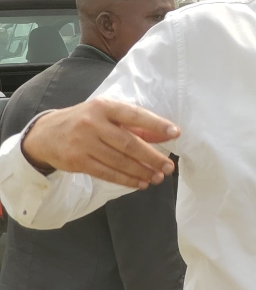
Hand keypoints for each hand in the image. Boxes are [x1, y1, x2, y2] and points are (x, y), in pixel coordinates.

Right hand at [22, 98, 179, 188]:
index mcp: (104, 106)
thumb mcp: (107, 115)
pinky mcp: (77, 161)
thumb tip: (165, 136)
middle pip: (129, 143)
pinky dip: (126, 180)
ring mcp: (83, 143)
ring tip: (158, 178)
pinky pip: (107, 173)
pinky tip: (140, 183)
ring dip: (142, 171)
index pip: (135, 115)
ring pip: (119, 161)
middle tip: (169, 167)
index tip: (175, 133)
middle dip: (152, 157)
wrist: (45, 134)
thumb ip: (134, 125)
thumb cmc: (85, 121)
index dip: (156, 125)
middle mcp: (93, 123)